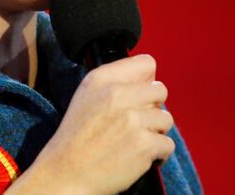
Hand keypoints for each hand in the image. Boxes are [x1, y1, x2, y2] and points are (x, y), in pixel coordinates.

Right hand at [7, 54, 174, 194]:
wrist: (66, 172)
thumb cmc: (78, 137)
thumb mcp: (87, 96)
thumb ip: (116, 81)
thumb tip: (152, 77)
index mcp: (102, 79)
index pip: (146, 63)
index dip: (146, 81)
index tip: (138, 96)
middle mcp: (117, 94)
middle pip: (161, 91)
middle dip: (152, 108)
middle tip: (136, 123)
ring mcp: (132, 119)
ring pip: (166, 119)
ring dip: (155, 132)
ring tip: (135, 141)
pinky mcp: (143, 144)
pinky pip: (167, 144)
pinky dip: (157, 154)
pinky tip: (139, 155)